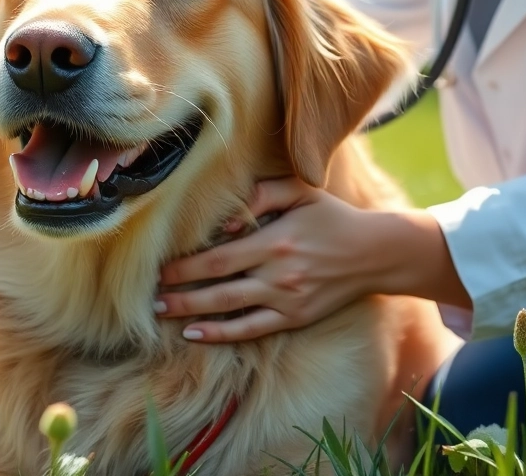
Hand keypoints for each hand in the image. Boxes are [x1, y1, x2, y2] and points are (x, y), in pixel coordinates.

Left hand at [154, 177, 395, 341]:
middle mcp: (279, 274)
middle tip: (149, 297)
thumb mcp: (300, 191)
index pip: (219, 257)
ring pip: (230, 311)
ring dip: (192, 313)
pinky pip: (252, 330)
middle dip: (180, 292)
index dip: (185, 266)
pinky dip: (222, 334)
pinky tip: (195, 334)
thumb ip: (261, 194)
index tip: (158, 269)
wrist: (377, 253)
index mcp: (276, 241)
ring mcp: (287, 300)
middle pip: (218, 288)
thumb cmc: (332, 217)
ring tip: (162, 313)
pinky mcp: (295, 318)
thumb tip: (224, 219)